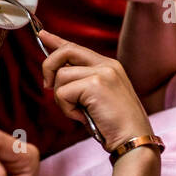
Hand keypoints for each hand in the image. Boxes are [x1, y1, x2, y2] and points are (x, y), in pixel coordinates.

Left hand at [38, 32, 152, 148]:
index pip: (76, 47)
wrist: (133, 140)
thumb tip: (55, 77)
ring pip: (60, 77)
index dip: (56, 41)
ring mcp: (103, 72)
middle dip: (48, 67)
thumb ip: (81, 83)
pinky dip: (67, 109)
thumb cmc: (115, 125)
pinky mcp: (95, 84)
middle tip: (48, 86)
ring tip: (80, 112)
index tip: (42, 34)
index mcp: (109, 66)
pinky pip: (62, 93)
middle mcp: (107, 64)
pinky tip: (83, 117)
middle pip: (65, 52)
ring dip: (62, 100)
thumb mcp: (97, 98)